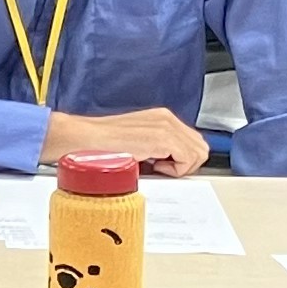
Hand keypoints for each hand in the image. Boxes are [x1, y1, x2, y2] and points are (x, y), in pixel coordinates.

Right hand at [48, 107, 210, 177]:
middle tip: (163, 169)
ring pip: (198, 153)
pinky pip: (187, 159)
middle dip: (187, 163)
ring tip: (158, 168)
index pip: (192, 140)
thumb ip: (156, 148)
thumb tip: (170, 163)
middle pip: (200, 146)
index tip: (165, 166)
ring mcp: (166, 126)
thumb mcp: (136, 142)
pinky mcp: (162, 138)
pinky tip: (155, 167)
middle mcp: (167, 118)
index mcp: (162, 118)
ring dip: (181, 167)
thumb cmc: (103, 144)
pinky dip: (175, 169)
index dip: (183, 159)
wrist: (86, 138)